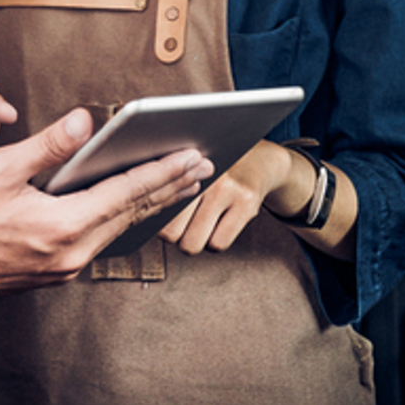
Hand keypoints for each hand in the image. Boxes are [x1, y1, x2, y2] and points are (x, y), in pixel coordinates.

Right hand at [0, 107, 211, 298]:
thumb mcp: (3, 168)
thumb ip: (50, 145)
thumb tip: (87, 120)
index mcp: (62, 227)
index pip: (127, 193)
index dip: (164, 171)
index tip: (193, 156)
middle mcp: (70, 255)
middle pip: (132, 214)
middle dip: (170, 188)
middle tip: (203, 166)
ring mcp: (63, 269)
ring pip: (118, 231)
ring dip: (149, 206)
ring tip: (178, 185)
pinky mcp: (52, 273)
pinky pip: (99, 243)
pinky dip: (121, 221)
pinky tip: (130, 210)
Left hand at [156, 139, 299, 253]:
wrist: (261, 160)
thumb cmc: (217, 170)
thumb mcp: (191, 168)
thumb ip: (169, 184)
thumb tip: (143, 209)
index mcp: (184, 164)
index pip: (156, 205)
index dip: (156, 217)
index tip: (162, 217)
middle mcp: (203, 174)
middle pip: (170, 231)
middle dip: (175, 234)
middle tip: (183, 224)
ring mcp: (226, 188)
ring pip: (192, 243)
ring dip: (195, 240)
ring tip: (201, 224)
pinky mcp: (246, 203)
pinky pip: (218, 244)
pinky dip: (215, 242)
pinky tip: (219, 227)